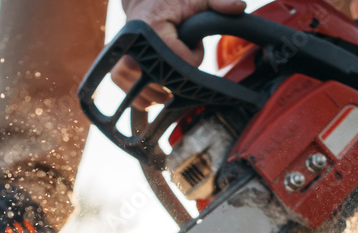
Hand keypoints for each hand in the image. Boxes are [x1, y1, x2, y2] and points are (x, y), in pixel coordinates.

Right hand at [112, 0, 246, 107]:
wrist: (144, 2)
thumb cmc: (171, 1)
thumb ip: (218, 1)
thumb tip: (240, 7)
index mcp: (151, 29)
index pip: (181, 61)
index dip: (193, 57)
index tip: (192, 42)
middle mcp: (132, 47)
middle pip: (164, 82)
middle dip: (179, 75)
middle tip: (180, 52)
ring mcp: (122, 61)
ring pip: (148, 93)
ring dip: (166, 89)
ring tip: (169, 66)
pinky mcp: (117, 71)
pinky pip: (133, 96)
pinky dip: (148, 97)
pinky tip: (158, 86)